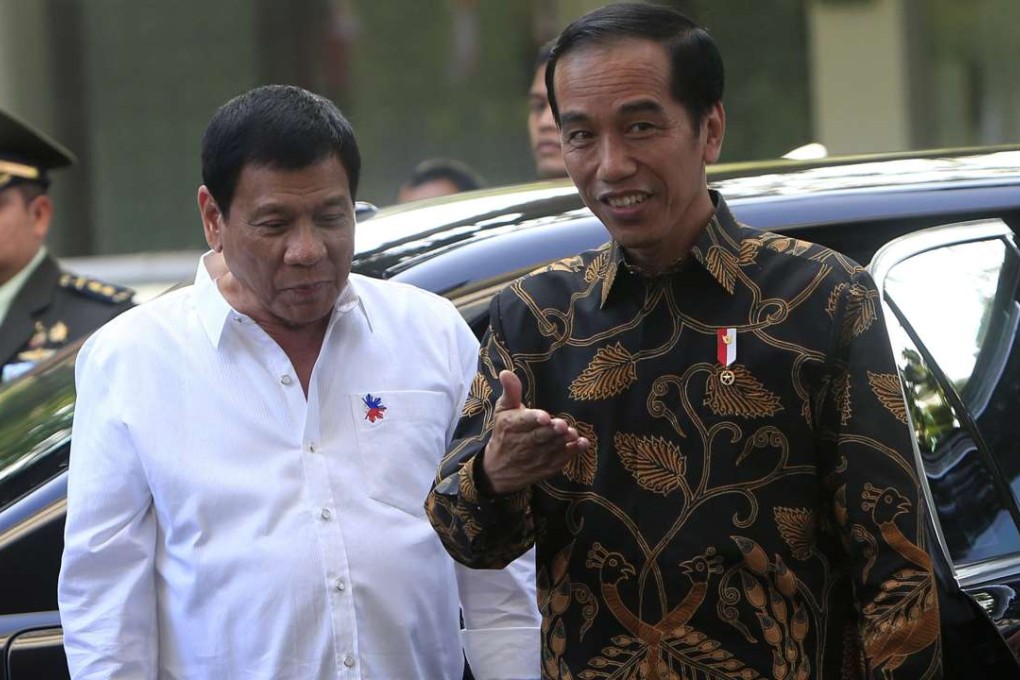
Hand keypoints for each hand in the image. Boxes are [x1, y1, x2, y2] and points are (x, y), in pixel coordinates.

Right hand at [480, 370, 589, 494]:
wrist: (498, 470)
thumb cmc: (504, 433)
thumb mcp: (503, 411)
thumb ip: (510, 392)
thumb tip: (506, 372)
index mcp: (511, 426)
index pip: (522, 422)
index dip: (534, 419)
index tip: (544, 416)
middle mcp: (522, 444)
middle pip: (539, 437)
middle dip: (551, 431)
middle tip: (562, 425)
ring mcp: (535, 457)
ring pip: (551, 448)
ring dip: (563, 441)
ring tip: (572, 433)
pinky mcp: (546, 467)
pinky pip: (561, 460)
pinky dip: (572, 452)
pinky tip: (582, 443)